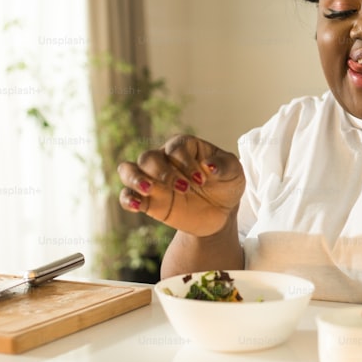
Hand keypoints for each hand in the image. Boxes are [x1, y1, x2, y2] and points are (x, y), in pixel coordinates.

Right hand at [117, 134, 245, 236]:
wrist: (220, 214)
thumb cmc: (226, 185)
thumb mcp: (234, 173)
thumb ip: (224, 165)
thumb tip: (208, 166)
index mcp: (184, 147)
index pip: (175, 147)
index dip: (186, 163)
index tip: (202, 181)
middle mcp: (164, 160)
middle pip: (149, 157)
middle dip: (164, 172)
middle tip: (185, 189)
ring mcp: (153, 180)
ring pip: (128, 169)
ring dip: (135, 178)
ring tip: (148, 188)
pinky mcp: (148, 201)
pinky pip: (126, 195)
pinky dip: (127, 198)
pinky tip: (137, 205)